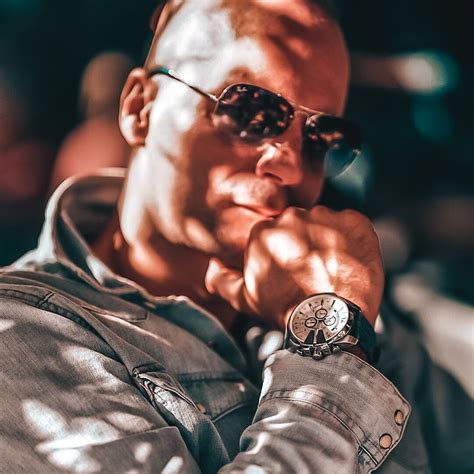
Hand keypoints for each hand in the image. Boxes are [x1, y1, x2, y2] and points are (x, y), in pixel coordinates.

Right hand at [205, 206, 383, 328]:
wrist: (328, 323)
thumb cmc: (286, 310)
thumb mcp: (245, 298)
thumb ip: (221, 278)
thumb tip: (212, 264)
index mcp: (263, 230)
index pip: (276, 232)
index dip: (287, 250)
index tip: (295, 269)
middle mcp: (291, 216)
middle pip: (300, 224)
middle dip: (306, 242)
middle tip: (314, 270)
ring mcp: (325, 217)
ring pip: (325, 223)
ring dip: (329, 240)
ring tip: (333, 268)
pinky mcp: (354, 221)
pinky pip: (352, 223)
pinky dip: (353, 239)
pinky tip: (349, 261)